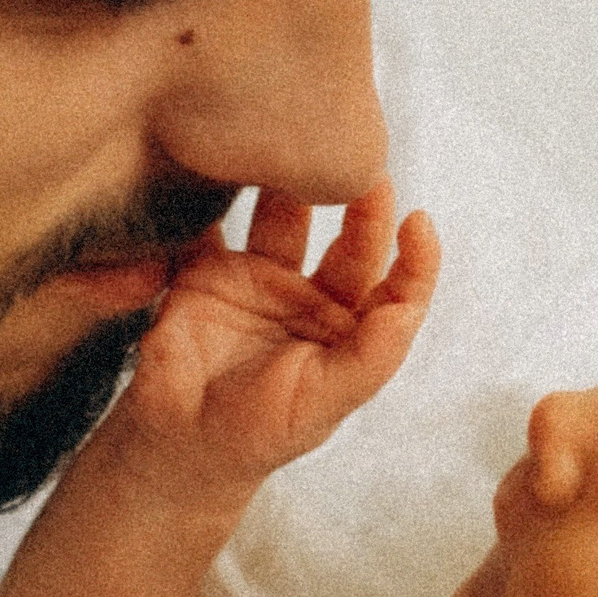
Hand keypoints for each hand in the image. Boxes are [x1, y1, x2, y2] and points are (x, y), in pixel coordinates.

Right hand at [111, 181, 438, 500]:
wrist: (180, 444)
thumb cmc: (261, 432)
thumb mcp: (323, 403)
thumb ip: (370, 358)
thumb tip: (409, 310)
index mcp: (351, 330)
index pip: (396, 285)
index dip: (414, 255)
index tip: (418, 220)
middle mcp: (313, 296)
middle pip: (348, 240)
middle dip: (361, 204)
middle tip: (363, 166)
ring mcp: (261, 278)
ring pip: (285, 216)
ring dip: (293, 184)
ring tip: (299, 151)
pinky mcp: (207, 270)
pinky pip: (213, 223)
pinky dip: (214, 194)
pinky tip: (223, 164)